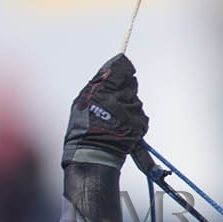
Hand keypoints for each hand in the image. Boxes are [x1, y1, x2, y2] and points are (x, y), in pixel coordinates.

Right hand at [61, 53, 148, 169]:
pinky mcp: (140, 123)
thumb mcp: (83, 100)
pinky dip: (133, 122)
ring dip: (128, 109)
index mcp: (103, 88)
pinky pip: (140, 117)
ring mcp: (132, 111)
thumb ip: (99, 82)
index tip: (120, 74)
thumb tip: (113, 66)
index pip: (122, 68)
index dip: (122, 71)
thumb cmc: (83, 129)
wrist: (91, 155)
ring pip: (135, 102)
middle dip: (123, 92)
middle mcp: (120, 97)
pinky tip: (121, 130)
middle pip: (131, 84)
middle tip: (111, 107)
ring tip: (114, 122)